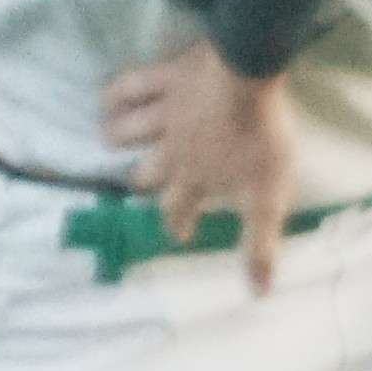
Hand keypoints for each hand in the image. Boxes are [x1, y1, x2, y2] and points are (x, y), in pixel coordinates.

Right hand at [101, 43, 302, 291]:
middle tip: (139, 183)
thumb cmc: (259, 138)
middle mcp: (172, 150)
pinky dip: (115, 93)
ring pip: (131, 130)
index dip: (178, 223)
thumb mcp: (267, 196)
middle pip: (149, 170)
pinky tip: (104, 97)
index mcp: (196, 178)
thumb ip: (259, 243)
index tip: (179, 234)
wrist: (246, 77)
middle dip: (143, 180)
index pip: (179, 208)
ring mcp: (164, 114)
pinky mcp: (165, 78)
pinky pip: (132, 87)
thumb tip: (258, 292)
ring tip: (108, 139)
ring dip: (118, 136)